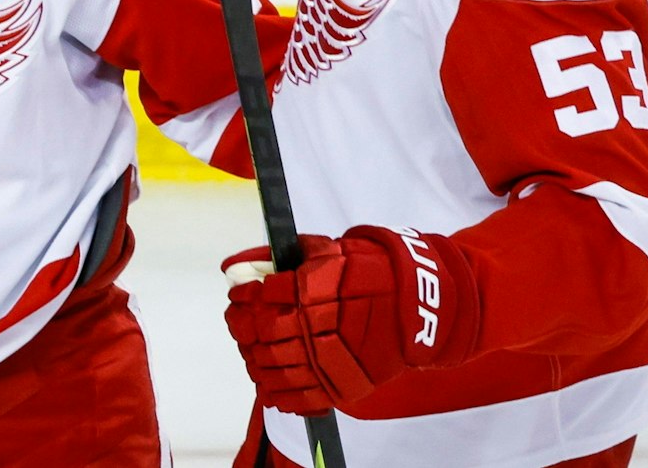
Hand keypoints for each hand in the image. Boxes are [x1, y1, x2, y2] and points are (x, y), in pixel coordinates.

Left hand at [222, 226, 479, 413]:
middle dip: (243, 328)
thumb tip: (232, 266)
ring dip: (255, 361)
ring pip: (274, 367)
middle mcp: (319, 325)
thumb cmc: (367, 272)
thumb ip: (278, 256)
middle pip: (262, 333)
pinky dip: (277, 394)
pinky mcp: (341, 385)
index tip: (239, 295)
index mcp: (314, 289)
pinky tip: (270, 386)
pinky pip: (298, 397)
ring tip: (253, 354)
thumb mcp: (326, 251)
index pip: (262, 297)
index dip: (243, 297)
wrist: (414, 307)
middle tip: (240, 324)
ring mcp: (330, 359)